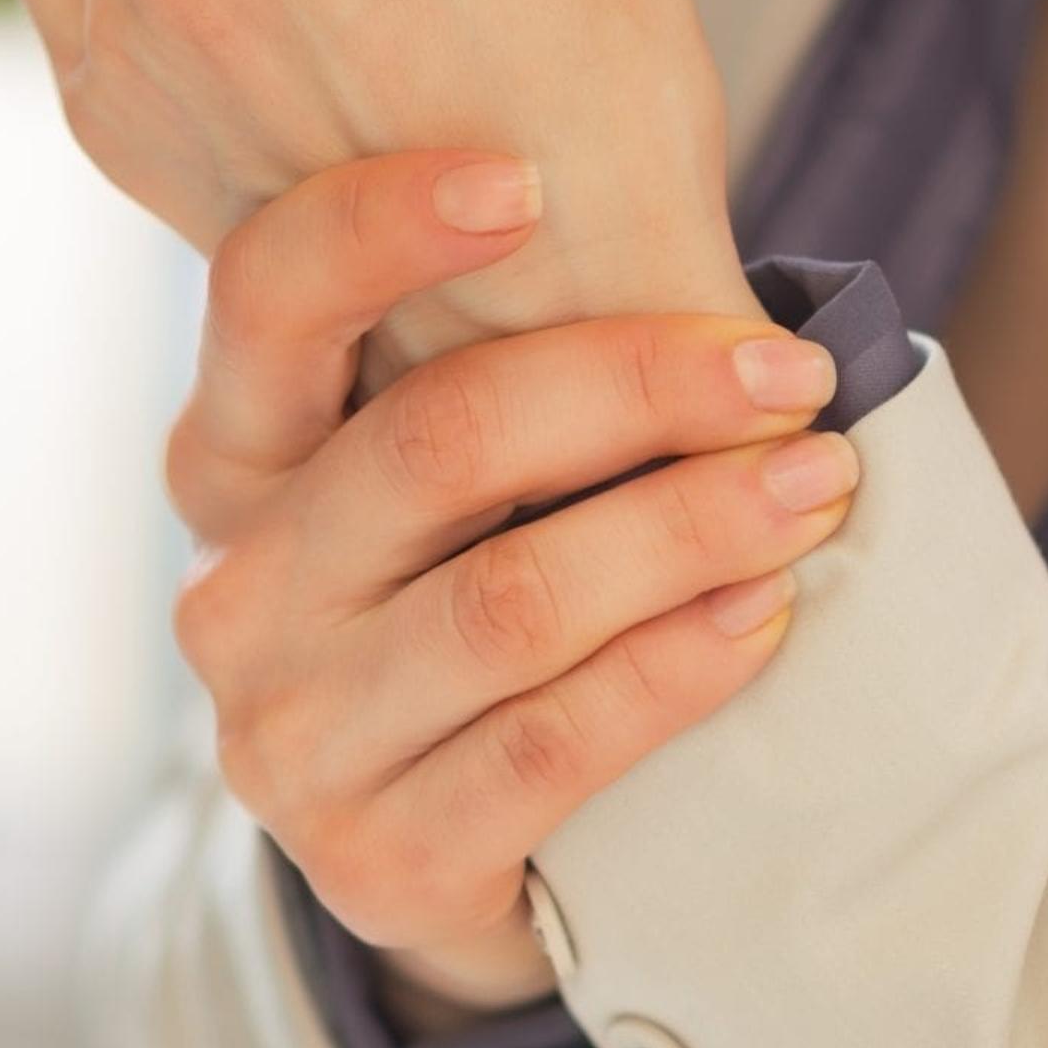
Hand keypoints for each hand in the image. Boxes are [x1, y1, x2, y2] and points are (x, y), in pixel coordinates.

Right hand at [175, 152, 850, 1011]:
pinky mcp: (375, 863)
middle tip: (786, 373)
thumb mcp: (441, 491)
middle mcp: (234, 596)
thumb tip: (706, 275)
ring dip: (690, 528)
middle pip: (438, 445)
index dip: (376, 227)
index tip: (527, 181)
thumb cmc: (473, 614)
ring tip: (815, 487)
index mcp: (232, 465)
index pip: (264, 303)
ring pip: (510, 602)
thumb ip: (502, 379)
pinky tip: (762, 619)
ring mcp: (290, 741)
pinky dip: (675, 668)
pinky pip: (551, 744)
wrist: (446, 866)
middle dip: (638, 390)